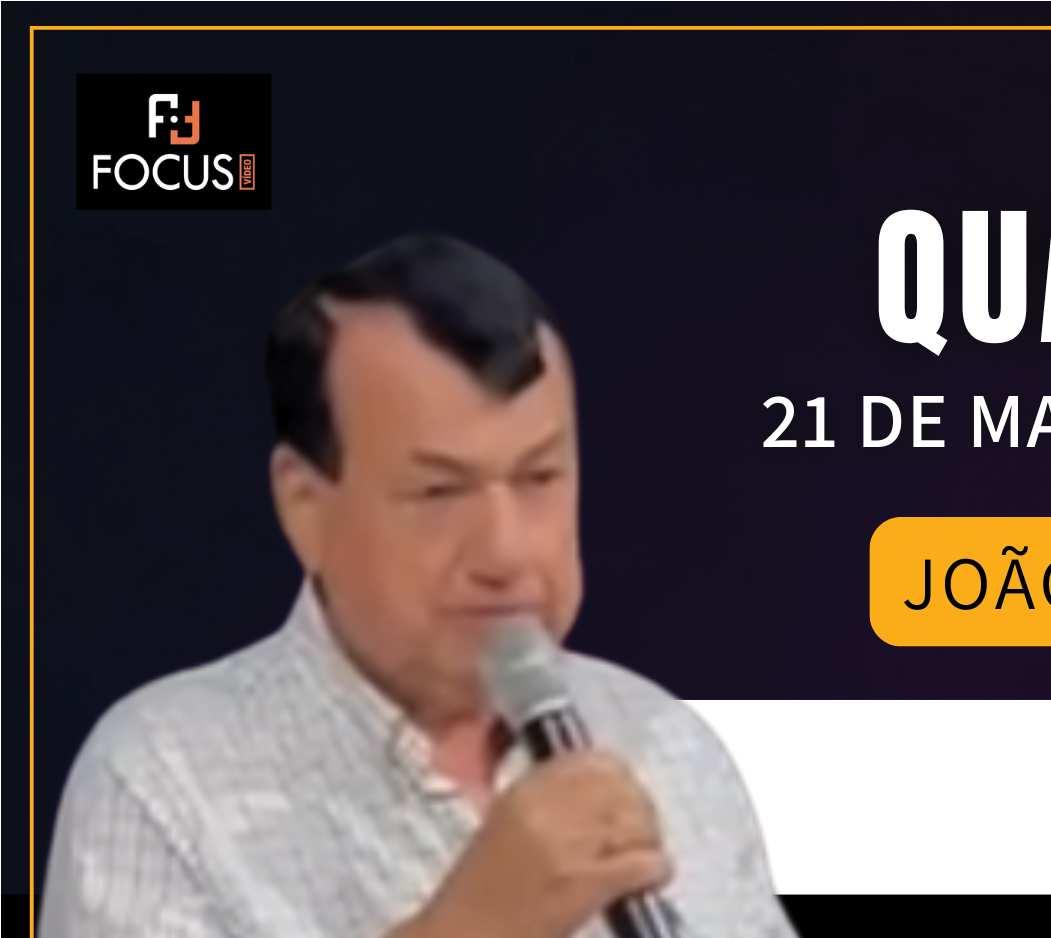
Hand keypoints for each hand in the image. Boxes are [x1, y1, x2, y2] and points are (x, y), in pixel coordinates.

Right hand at [400, 751, 671, 937]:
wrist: (465, 937)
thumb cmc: (480, 895)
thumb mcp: (506, 826)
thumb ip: (549, 801)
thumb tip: (603, 793)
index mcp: (525, 791)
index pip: (593, 761)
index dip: (619, 778)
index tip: (625, 798)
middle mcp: (546, 809)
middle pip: (621, 788)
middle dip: (640, 811)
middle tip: (642, 835)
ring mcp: (566, 845)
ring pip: (638, 823)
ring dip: (649, 842)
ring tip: (643, 862)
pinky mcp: (585, 883)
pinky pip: (643, 863)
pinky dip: (655, 871)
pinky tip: (648, 881)